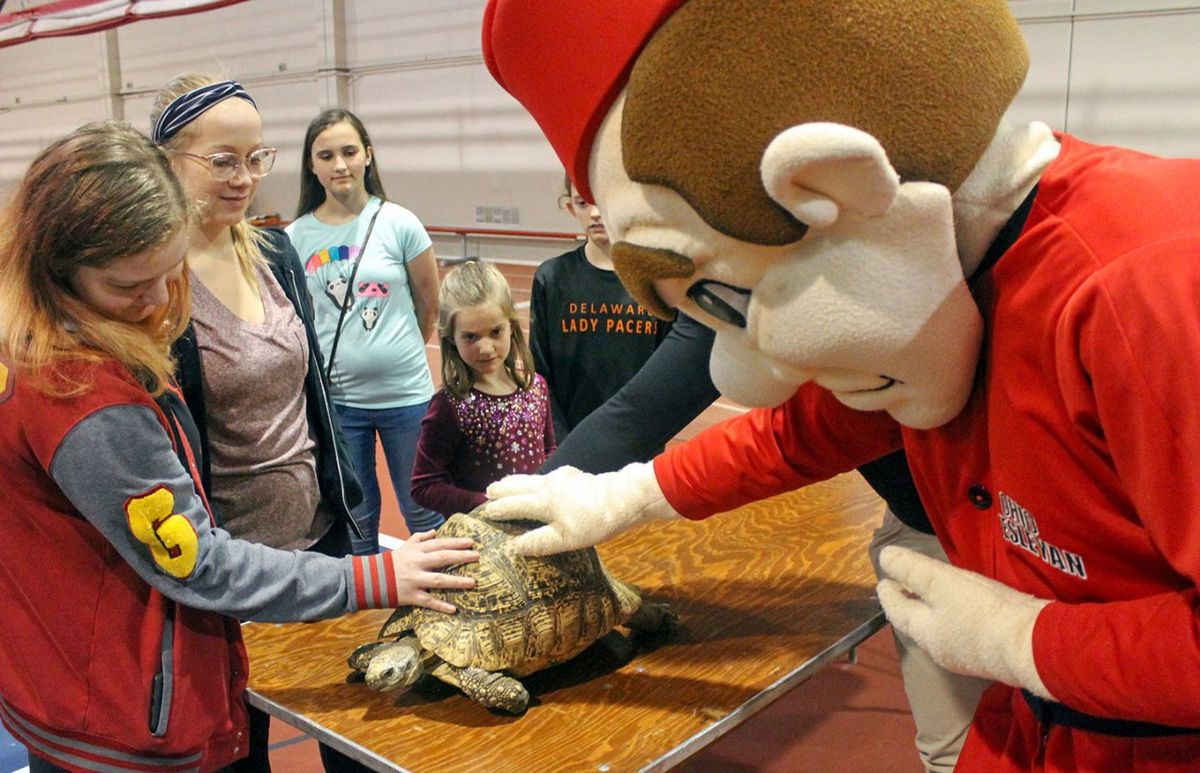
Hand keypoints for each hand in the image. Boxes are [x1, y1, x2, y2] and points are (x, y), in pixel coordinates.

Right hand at [387, 530, 478, 613]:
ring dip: (456, 581)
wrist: (368, 579)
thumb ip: (419, 538)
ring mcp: (414, 580)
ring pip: (438, 580)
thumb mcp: (404, 547)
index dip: (456, 542)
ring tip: (472, 582)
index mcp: (416, 551)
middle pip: (442, 558)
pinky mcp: (410, 596)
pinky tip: (454, 609)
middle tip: (478, 556)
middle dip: (460, 556)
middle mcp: (416, 563)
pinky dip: (441, 605)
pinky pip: (428, 601)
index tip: (471, 542)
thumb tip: (435, 531)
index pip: (439, 544)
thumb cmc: (390, 562)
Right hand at [482, 462, 679, 555]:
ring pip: (533, 478)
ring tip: (507, 482)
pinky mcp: (576, 476)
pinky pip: (548, 476)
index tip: (485, 511)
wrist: (625, 498)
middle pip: (520, 486)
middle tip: (488, 490)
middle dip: (503, 489)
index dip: (499, 509)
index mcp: (543, 502)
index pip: (514, 505)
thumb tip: (514, 547)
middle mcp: (548, 486)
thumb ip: (539, 542)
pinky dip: (537, 478)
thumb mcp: (566, 539)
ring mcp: (563, 478)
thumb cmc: (594, 521)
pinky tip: (545, 480)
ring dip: (518, 481)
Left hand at [876, 546, 1053, 698]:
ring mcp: (967, 656)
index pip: (898, 613)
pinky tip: (969, 611)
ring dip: (934, 613)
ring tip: (934, 597)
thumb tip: (885, 557)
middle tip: (905, 588)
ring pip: (942, 631)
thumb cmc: (982, 612)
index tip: (883, 583)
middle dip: (911, 606)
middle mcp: (942, 650)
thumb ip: (913, 570)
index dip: (889, 595)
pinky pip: (965, 633)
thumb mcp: (942, 583)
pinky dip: (958, 619)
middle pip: (918, 624)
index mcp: (926, 634)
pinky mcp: (992, 655)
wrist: (1034, 646)